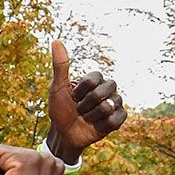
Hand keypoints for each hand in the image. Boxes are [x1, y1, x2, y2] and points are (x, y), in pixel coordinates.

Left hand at [46, 40, 126, 161]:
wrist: (64, 133)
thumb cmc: (60, 109)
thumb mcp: (57, 87)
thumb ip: (60, 65)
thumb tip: (56, 40)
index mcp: (95, 80)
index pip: (93, 78)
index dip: (80, 90)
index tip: (73, 97)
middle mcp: (107, 89)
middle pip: (103, 91)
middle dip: (86, 103)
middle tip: (79, 109)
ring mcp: (114, 103)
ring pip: (108, 106)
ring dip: (91, 116)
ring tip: (86, 118)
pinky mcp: (118, 119)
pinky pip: (115, 119)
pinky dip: (102, 125)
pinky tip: (96, 125)